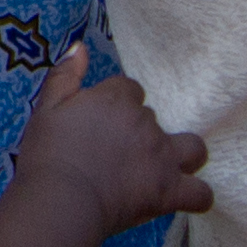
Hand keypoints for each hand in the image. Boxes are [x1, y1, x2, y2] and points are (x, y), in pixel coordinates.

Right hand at [11, 59, 211, 236]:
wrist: (60, 199)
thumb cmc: (48, 154)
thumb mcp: (46, 107)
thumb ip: (64, 75)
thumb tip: (81, 46)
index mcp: (117, 100)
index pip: (130, 90)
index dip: (117, 106)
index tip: (101, 126)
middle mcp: (146, 124)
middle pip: (154, 119)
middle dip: (140, 133)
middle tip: (115, 155)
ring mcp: (162, 158)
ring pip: (193, 148)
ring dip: (184, 154)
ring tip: (164, 168)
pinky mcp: (169, 191)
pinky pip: (200, 194)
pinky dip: (195, 195)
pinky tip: (182, 197)